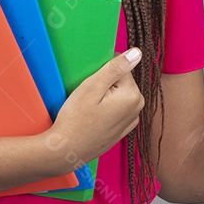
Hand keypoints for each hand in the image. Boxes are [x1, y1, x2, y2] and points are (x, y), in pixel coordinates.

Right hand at [42, 48, 145, 171]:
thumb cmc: (75, 119)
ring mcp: (131, 120)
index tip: (91, 84)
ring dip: (106, 96)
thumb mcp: (92, 87)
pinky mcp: (124, 128)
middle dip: (105, 84)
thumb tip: (137, 52)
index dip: (103, 72)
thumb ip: (116, 68)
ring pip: (119, 94)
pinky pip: (118, 108)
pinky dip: (107, 108)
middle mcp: (137, 108)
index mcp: (133, 95)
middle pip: (121, 81)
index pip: (121, 68)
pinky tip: (94, 116)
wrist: (66, 151)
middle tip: (88, 96)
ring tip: (90, 108)